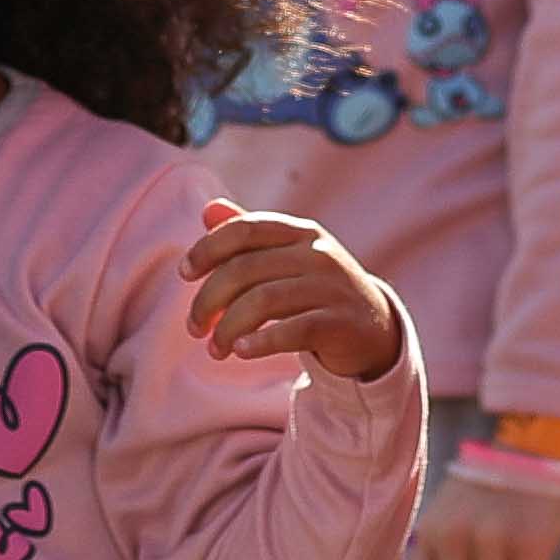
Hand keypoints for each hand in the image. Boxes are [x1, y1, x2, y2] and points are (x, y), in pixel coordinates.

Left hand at [184, 201, 407, 379]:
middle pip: (245, 270)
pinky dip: (262, 341)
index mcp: (301, 233)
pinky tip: (242, 350)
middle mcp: (318, 254)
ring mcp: (332, 288)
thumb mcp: (288, 258)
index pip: (244, 230)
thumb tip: (209, 209)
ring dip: (228, 328)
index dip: (207, 249)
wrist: (374, 327)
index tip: (184, 274)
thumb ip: (250, 236)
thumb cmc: (317, 291)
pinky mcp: (340, 323)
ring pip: (264, 301)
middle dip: (209, 301)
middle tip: (195, 328)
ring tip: (216, 349)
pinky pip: (294, 330)